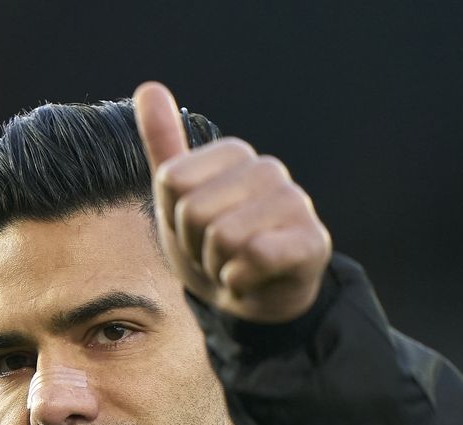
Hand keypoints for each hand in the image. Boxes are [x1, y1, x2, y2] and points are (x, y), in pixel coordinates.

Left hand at [133, 82, 331, 323]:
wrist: (252, 299)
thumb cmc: (211, 247)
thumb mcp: (176, 198)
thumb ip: (163, 144)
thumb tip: (148, 87)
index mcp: (234, 154)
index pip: (172, 180)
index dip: (173, 216)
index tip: (192, 230)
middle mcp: (268, 169)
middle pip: (193, 210)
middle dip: (194, 245)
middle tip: (214, 253)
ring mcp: (296, 203)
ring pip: (223, 236)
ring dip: (217, 266)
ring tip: (233, 265)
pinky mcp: (313, 241)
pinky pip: (255, 256)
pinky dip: (240, 280)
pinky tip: (252, 279)